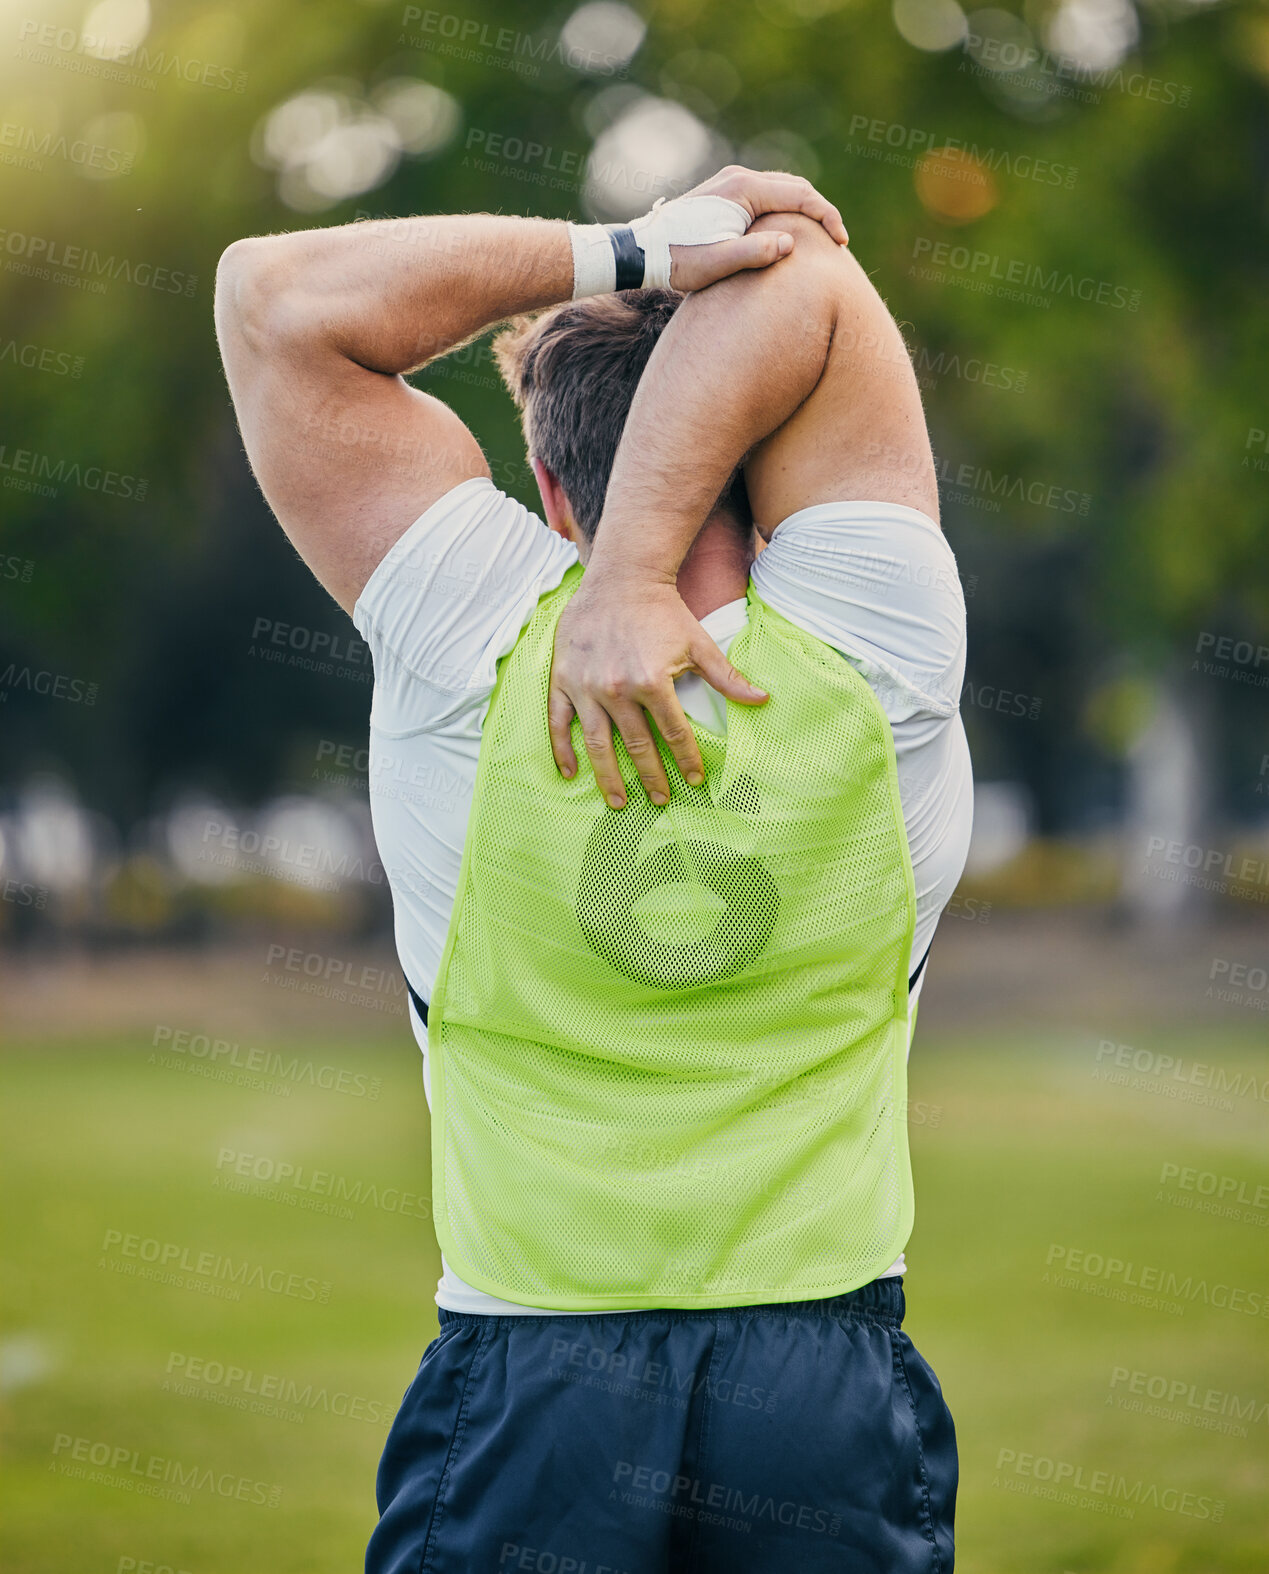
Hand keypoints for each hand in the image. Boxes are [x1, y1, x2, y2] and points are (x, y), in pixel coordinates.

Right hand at [548, 572, 767, 807]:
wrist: (621, 579)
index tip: (694, 781)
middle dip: (650, 777)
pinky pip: (558, 723)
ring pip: (597, 743)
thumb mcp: (699, 644)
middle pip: (636, 746)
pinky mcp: (563, 680)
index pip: (673, 733)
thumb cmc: (663, 611)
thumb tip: (763, 700)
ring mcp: (586, 687)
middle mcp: (617, 689)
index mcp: (652, 682)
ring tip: (618, 802)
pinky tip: (570, 773)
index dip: (686, 760)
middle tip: (660, 800)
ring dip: (608, 777)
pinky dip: (562, 750)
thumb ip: (727, 678)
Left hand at [665, 166, 848, 293]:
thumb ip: (756, 252)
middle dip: (820, 212)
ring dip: (804, 211)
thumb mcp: (719, 263)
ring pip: (782, 190)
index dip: (827, 217)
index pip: (800, 196)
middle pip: (795, 188)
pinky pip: (766, 197)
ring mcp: (731, 183)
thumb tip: (791, 243)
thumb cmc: (678, 261)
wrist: (643, 251)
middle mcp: (739, 178)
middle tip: (838, 241)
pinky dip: (785, 211)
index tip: (842, 242)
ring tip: (820, 238)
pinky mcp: (725, 194)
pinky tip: (791, 233)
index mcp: (743, 190)